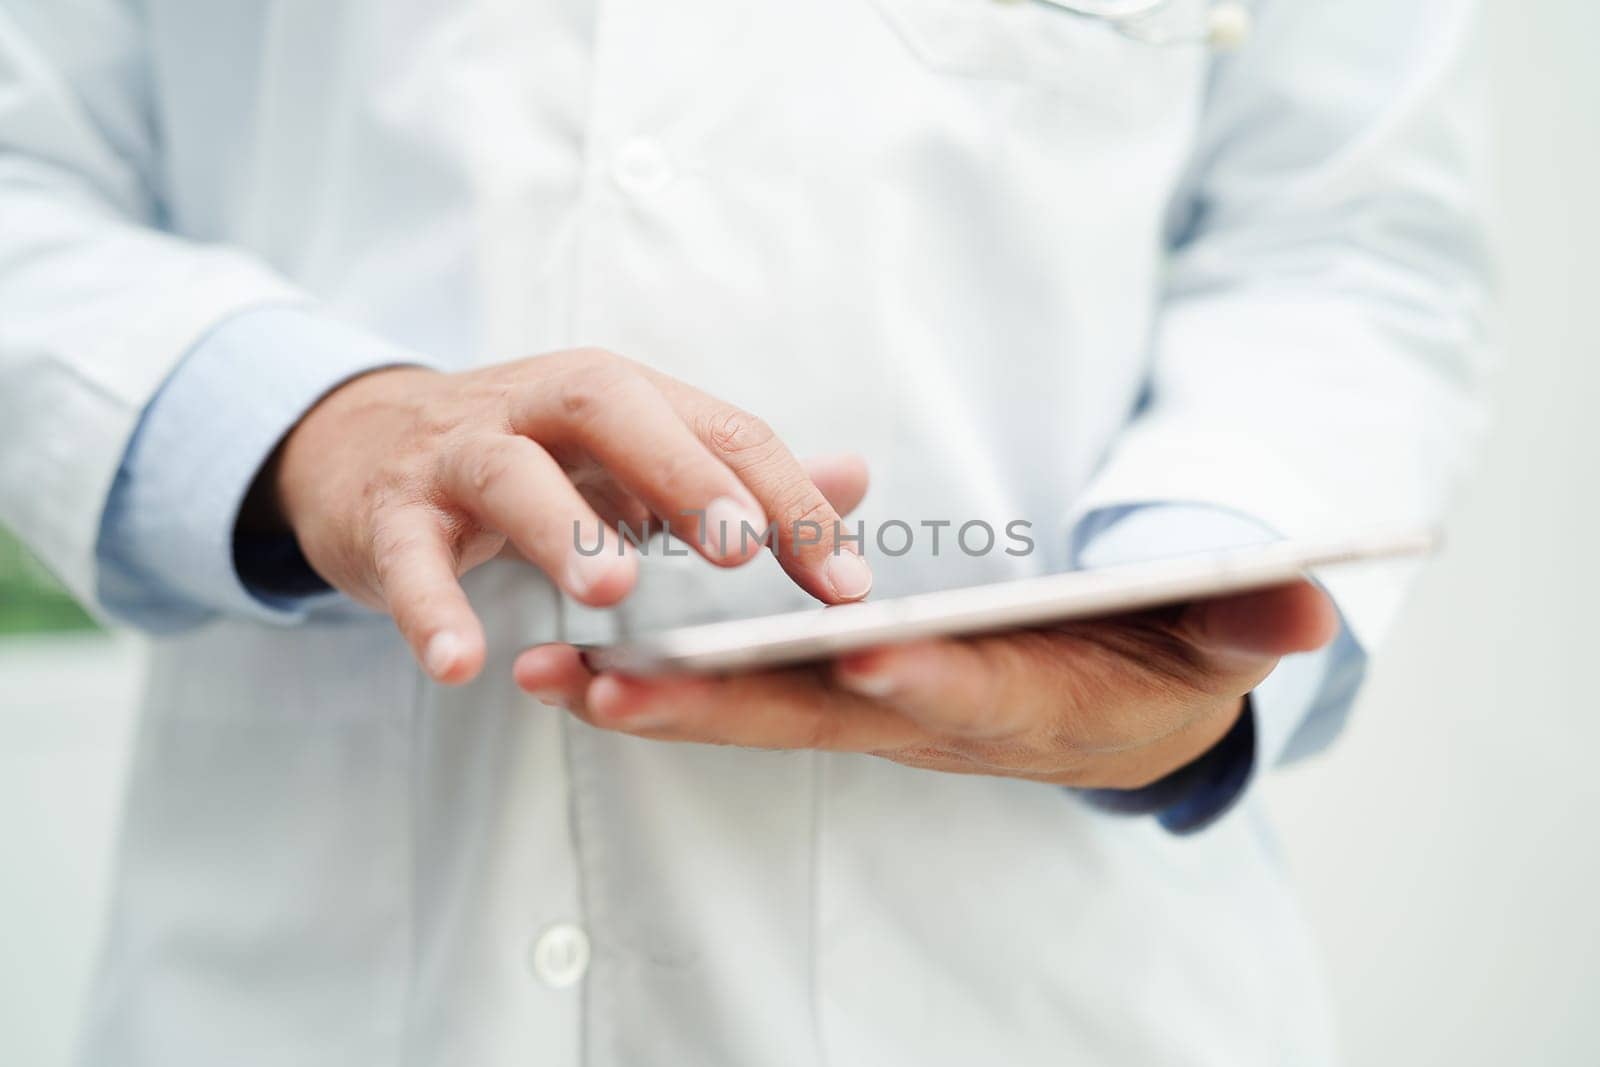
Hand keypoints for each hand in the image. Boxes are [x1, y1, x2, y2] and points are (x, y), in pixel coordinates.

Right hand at [260, 348, 873, 683]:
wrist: (361, 445)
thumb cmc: (527, 459)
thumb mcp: (632, 456)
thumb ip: (735, 472)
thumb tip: (856, 477)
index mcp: (619, 396)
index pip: (723, 430)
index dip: (790, 502)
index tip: (849, 586)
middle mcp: (541, 406)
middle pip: (616, 411)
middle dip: (684, 475)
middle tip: (741, 547)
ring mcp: (458, 454)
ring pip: (510, 473)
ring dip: (563, 529)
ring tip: (613, 593)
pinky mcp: (387, 513)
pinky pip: (408, 556)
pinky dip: (431, 607)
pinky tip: (462, 662)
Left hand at [512, 580, 1337, 789]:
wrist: (1109, 714)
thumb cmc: (1155, 667)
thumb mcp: (1214, 641)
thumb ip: (1246, 620)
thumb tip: (1307, 600)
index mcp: (1018, 698)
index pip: (971, 691)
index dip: (929, 678)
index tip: (871, 654)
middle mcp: (923, 716)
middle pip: (819, 715)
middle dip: (722, 703)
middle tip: (616, 687)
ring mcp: (869, 713)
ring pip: (755, 711)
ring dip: (657, 698)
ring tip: (551, 676)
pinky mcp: (833, 697)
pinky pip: (741, 694)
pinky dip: (662, 686)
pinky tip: (577, 669)